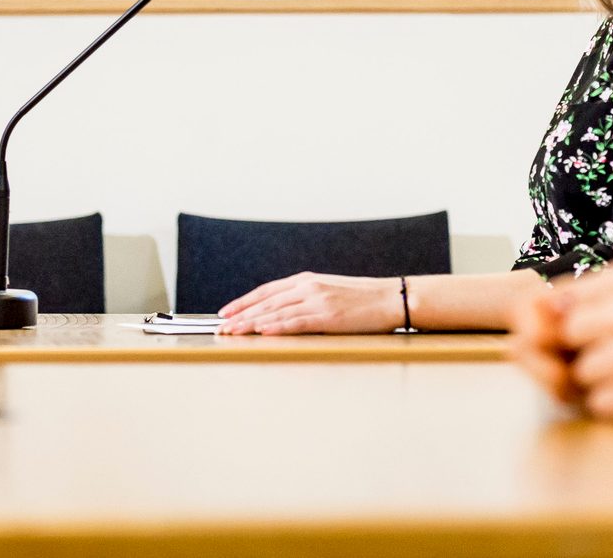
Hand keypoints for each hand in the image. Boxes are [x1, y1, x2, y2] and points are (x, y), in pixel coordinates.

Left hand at [216, 272, 402, 334]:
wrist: (391, 298)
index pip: (267, 290)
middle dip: (241, 315)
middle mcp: (308, 287)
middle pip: (266, 302)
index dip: (244, 301)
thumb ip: (306, 297)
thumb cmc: (363, 299)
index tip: (227, 312)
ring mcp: (318, 301)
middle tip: (221, 326)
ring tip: (232, 333)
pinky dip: (276, 327)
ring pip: (276, 313)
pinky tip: (262, 332)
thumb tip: (284, 310)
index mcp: (307, 280)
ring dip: (251, 324)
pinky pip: (296, 323)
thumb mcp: (329, 291)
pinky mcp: (328, 316)